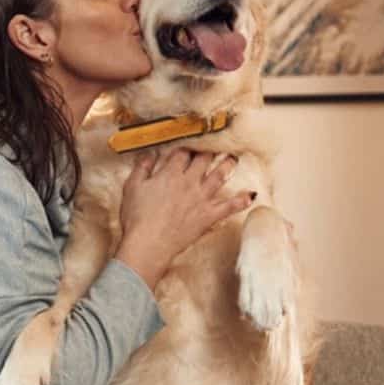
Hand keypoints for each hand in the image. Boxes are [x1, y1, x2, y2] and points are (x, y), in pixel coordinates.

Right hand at [114, 147, 252, 288]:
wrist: (148, 244)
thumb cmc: (137, 217)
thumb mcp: (132, 187)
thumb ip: (142, 167)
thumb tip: (150, 153)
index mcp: (171, 173)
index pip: (183, 152)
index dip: (187, 144)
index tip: (190, 141)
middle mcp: (190, 182)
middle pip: (204, 159)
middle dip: (210, 149)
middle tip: (215, 143)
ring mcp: (202, 198)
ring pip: (220, 175)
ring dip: (228, 164)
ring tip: (233, 157)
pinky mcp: (209, 216)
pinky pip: (230, 206)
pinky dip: (241, 201)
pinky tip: (251, 195)